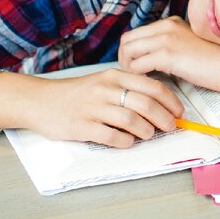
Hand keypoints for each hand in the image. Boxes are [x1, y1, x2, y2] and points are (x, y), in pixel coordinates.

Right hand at [26, 68, 182, 147]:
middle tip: (170, 127)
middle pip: (145, 104)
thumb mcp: (103, 82)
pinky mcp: (81, 126)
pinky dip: (125, 141)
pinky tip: (128, 142)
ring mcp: (92, 108)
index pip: (152, 86)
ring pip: (130, 120)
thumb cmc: (77, 94)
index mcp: (114, 76)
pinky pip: (110, 136)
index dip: (171, 101)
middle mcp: (105, 90)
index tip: (179, 112)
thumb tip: (160, 106)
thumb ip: (128, 89)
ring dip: (146, 131)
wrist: (40, 101)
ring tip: (148, 135)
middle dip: (164, 118)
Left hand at [119, 15, 219, 91]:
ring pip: (128, 51)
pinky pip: (137, 65)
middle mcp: (166, 26)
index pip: (136, 33)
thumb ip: (170, 44)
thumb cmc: (214, 61)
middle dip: (124, 59)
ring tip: (138, 80)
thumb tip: (150, 58)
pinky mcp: (167, 55)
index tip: (136, 65)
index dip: (131, 51)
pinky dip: (137, 76)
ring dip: (128, 67)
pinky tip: (147, 83)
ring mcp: (165, 39)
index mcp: (171, 22)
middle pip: (126, 40)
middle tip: (133, 75)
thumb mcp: (189, 44)